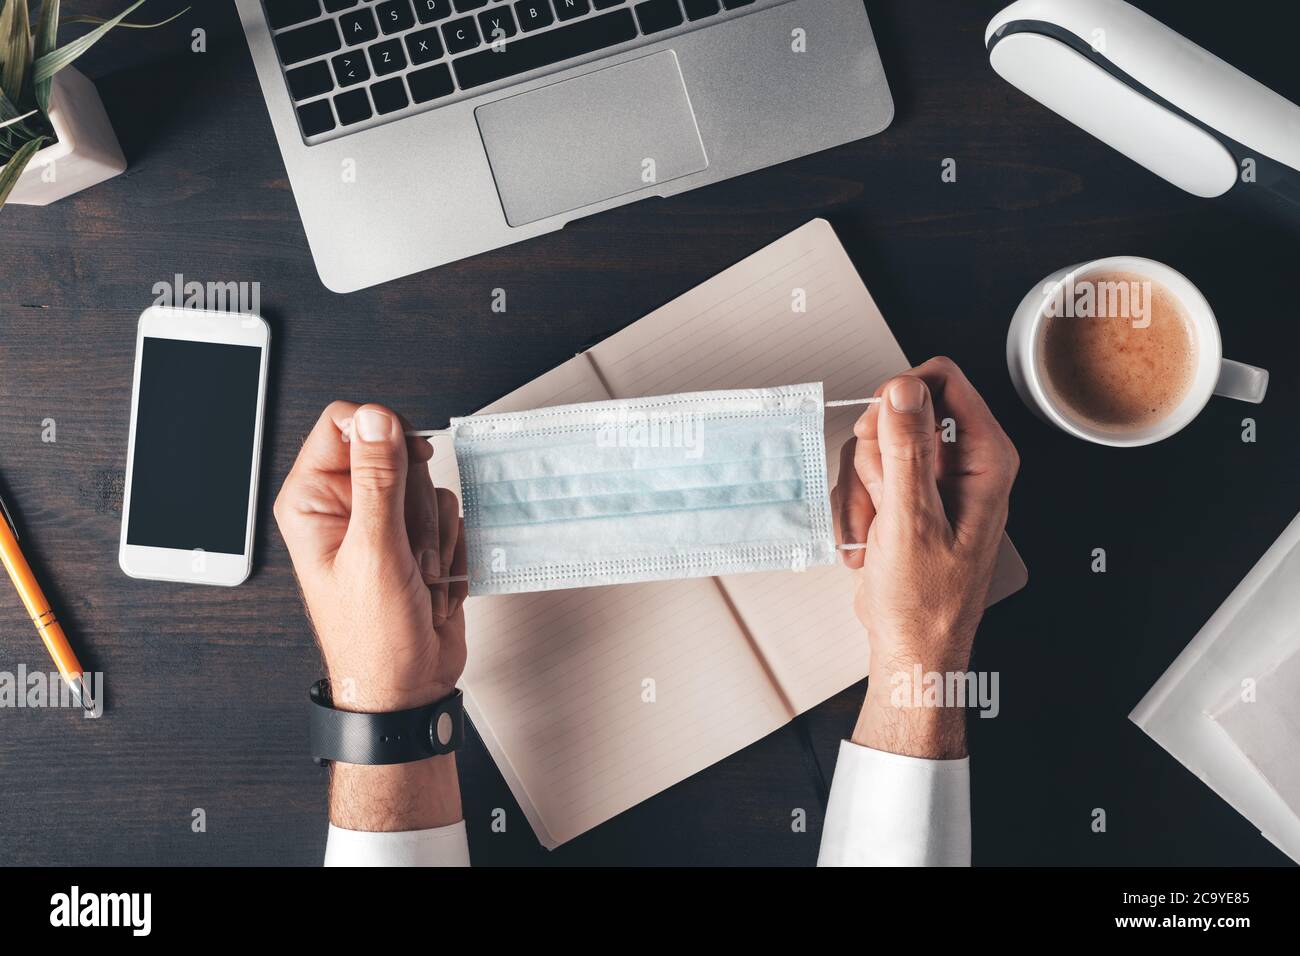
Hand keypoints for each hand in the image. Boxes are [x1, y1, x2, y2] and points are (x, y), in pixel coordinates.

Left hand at [275, 402, 467, 830]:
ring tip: (418, 572)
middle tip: (406, 543)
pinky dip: (450, 547)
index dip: (383, 433)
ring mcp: (383, 521)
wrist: (407, 685)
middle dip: (415, 501)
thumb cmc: (372, 637)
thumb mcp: (374, 552)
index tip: (406, 460)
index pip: (346, 423)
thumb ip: (378, 479)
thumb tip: (377, 419)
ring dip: (434, 532)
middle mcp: (345, 505)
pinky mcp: (416, 537)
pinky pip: (448, 513)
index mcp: (313, 500)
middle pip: (397, 451)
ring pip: (428, 484)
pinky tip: (432, 581)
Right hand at [830, 357, 1018, 757]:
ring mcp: (930, 479)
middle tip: (881, 498)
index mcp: (985, 458)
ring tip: (876, 532)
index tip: (878, 428)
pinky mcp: (905, 496)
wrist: (911, 646)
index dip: (901, 396)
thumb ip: (908, 450)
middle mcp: (962, 462)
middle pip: (898, 412)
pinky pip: (865, 474)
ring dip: (861, 490)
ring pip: (874, 444)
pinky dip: (857, 506)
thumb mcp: (912, 521)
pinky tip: (870, 540)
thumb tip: (904, 389)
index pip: (943, 381)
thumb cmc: (925, 602)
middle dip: (875, 457)